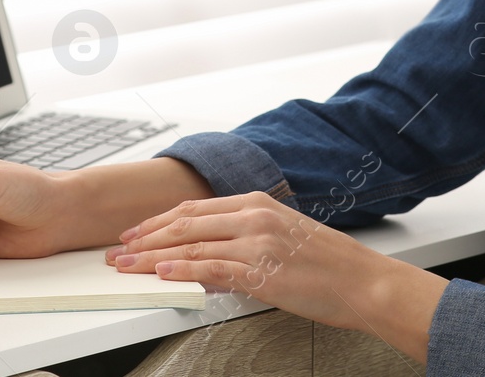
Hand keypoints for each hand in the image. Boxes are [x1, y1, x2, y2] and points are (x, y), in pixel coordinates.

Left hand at [103, 190, 446, 358]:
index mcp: (258, 203)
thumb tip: (207, 260)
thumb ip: (244, 242)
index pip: (195, 208)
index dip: (159, 221)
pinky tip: (160, 274)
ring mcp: (256, 239)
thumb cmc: (330, 266)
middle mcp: (254, 215)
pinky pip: (210, 267)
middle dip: (145, 236)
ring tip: (126, 265)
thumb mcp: (283, 240)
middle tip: (118, 248)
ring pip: (190, 244)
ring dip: (151, 256)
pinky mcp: (261, 267)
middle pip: (185, 222)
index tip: (136, 232)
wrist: (365, 282)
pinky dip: (180, 269)